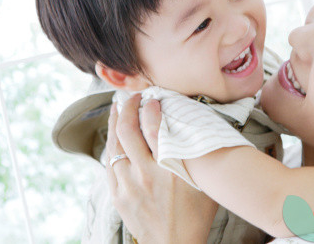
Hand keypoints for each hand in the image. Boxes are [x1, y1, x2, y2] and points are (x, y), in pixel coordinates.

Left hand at [106, 94, 217, 242]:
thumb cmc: (195, 215)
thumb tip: (196, 130)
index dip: (151, 109)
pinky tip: (114, 136)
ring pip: (114, 146)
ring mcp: (128, 186)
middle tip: (131, 97)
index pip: (154, 130)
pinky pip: (109, 164)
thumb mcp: (204, 184)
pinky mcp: (118, 196)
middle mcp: (145, 176)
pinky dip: (111, 145)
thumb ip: (197, 157)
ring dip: (114, 123)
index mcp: (169, 171)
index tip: (153, 99)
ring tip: (116, 108)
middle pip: (127, 133)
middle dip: (126, 109)